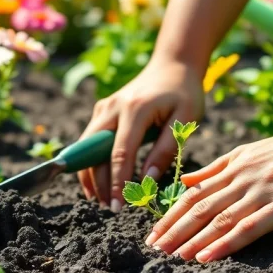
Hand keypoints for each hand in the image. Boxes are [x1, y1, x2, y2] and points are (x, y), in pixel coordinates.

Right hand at [78, 57, 205, 210]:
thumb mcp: (185, 119)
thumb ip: (166, 150)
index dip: (117, 182)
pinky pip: (91, 140)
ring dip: (90, 174)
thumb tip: (147, 181)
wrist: (173, 65)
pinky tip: (98, 182)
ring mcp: (104, 107)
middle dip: (98, 182)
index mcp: (135, 109)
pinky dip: (91, 161)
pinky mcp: (101, 110)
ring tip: (100, 199)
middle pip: (95, 152)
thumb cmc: (184, 93)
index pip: (120, 153)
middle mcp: (113, 107)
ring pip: (87, 147)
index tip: (118, 206)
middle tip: (107, 208)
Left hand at [144, 118, 272, 261]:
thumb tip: (185, 181)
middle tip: (152, 250)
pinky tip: (205, 258)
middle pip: (199, 208)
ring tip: (170, 257)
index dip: (170, 214)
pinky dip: (223, 244)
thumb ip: (218, 168)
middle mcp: (241, 179)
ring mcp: (260, 192)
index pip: (194, 194)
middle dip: (173, 230)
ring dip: (191, 240)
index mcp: (233, 166)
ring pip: (217, 219)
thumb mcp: (250, 152)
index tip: (152, 233)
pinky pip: (247, 228)